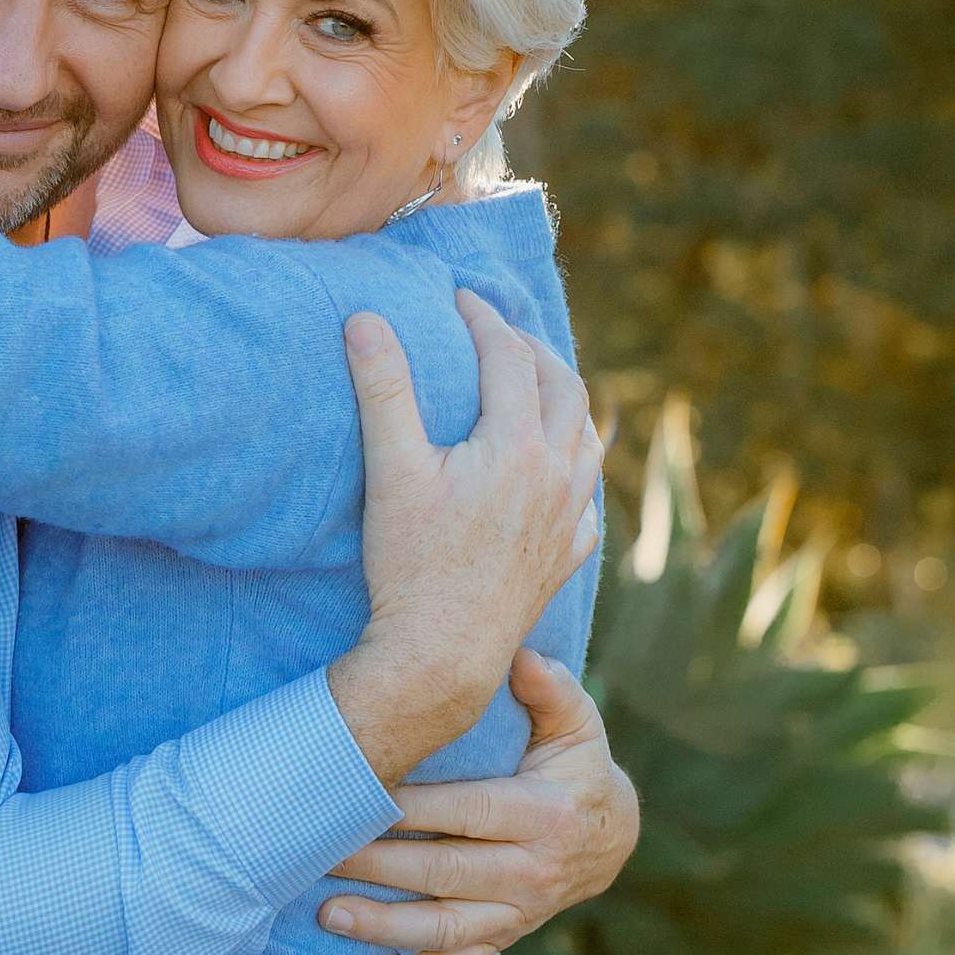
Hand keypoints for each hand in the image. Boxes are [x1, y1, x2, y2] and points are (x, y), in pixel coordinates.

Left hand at [319, 650, 639, 954]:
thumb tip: (524, 655)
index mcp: (544, 816)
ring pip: (442, 928)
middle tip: (313, 852)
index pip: (466, 811)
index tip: (353, 796)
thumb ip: (551, 688)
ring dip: (381, 926)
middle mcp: (531, 873)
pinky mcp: (502, 940)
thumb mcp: (578, 723)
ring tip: (325, 914)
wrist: (613, 837)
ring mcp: (516, 914)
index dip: (409, 808)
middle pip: (442, 871)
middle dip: (375, 865)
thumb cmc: (577, 767)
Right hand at [322, 293, 602, 784]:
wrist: (442, 656)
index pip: (509, 355)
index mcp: (519, 443)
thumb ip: (384, 389)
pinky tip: (556, 473)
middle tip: (500, 332)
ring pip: (588, 437)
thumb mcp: (390, 471)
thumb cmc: (411, 566)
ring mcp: (569, 517)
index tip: (459, 298)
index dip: (483, 318)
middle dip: (533, 349)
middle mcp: (558, 473)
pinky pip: (587, 498)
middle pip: (564, 386)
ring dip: (565, 401)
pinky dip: (575, 468)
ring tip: (538, 387)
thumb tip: (367, 318)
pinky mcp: (566, 557)